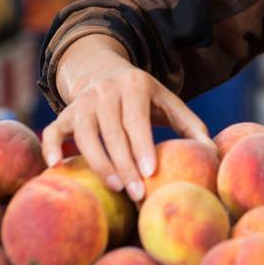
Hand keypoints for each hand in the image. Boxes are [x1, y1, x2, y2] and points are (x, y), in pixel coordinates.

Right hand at [43, 53, 209, 202]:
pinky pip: (52, 131)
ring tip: (115, 187)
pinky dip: (50, 147)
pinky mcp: (64, 113)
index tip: (150, 172)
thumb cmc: (144, 98)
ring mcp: (82, 102)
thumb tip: (212, 152)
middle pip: (112, 132)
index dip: (142, 146)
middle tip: (137, 193)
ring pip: (84, 134)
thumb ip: (190, 124)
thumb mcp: (168, 101)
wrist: (104, 71)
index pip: (137, 120)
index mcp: (134, 85)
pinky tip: (57, 167)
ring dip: (98, 162)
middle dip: (124, 165)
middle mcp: (105, 91)